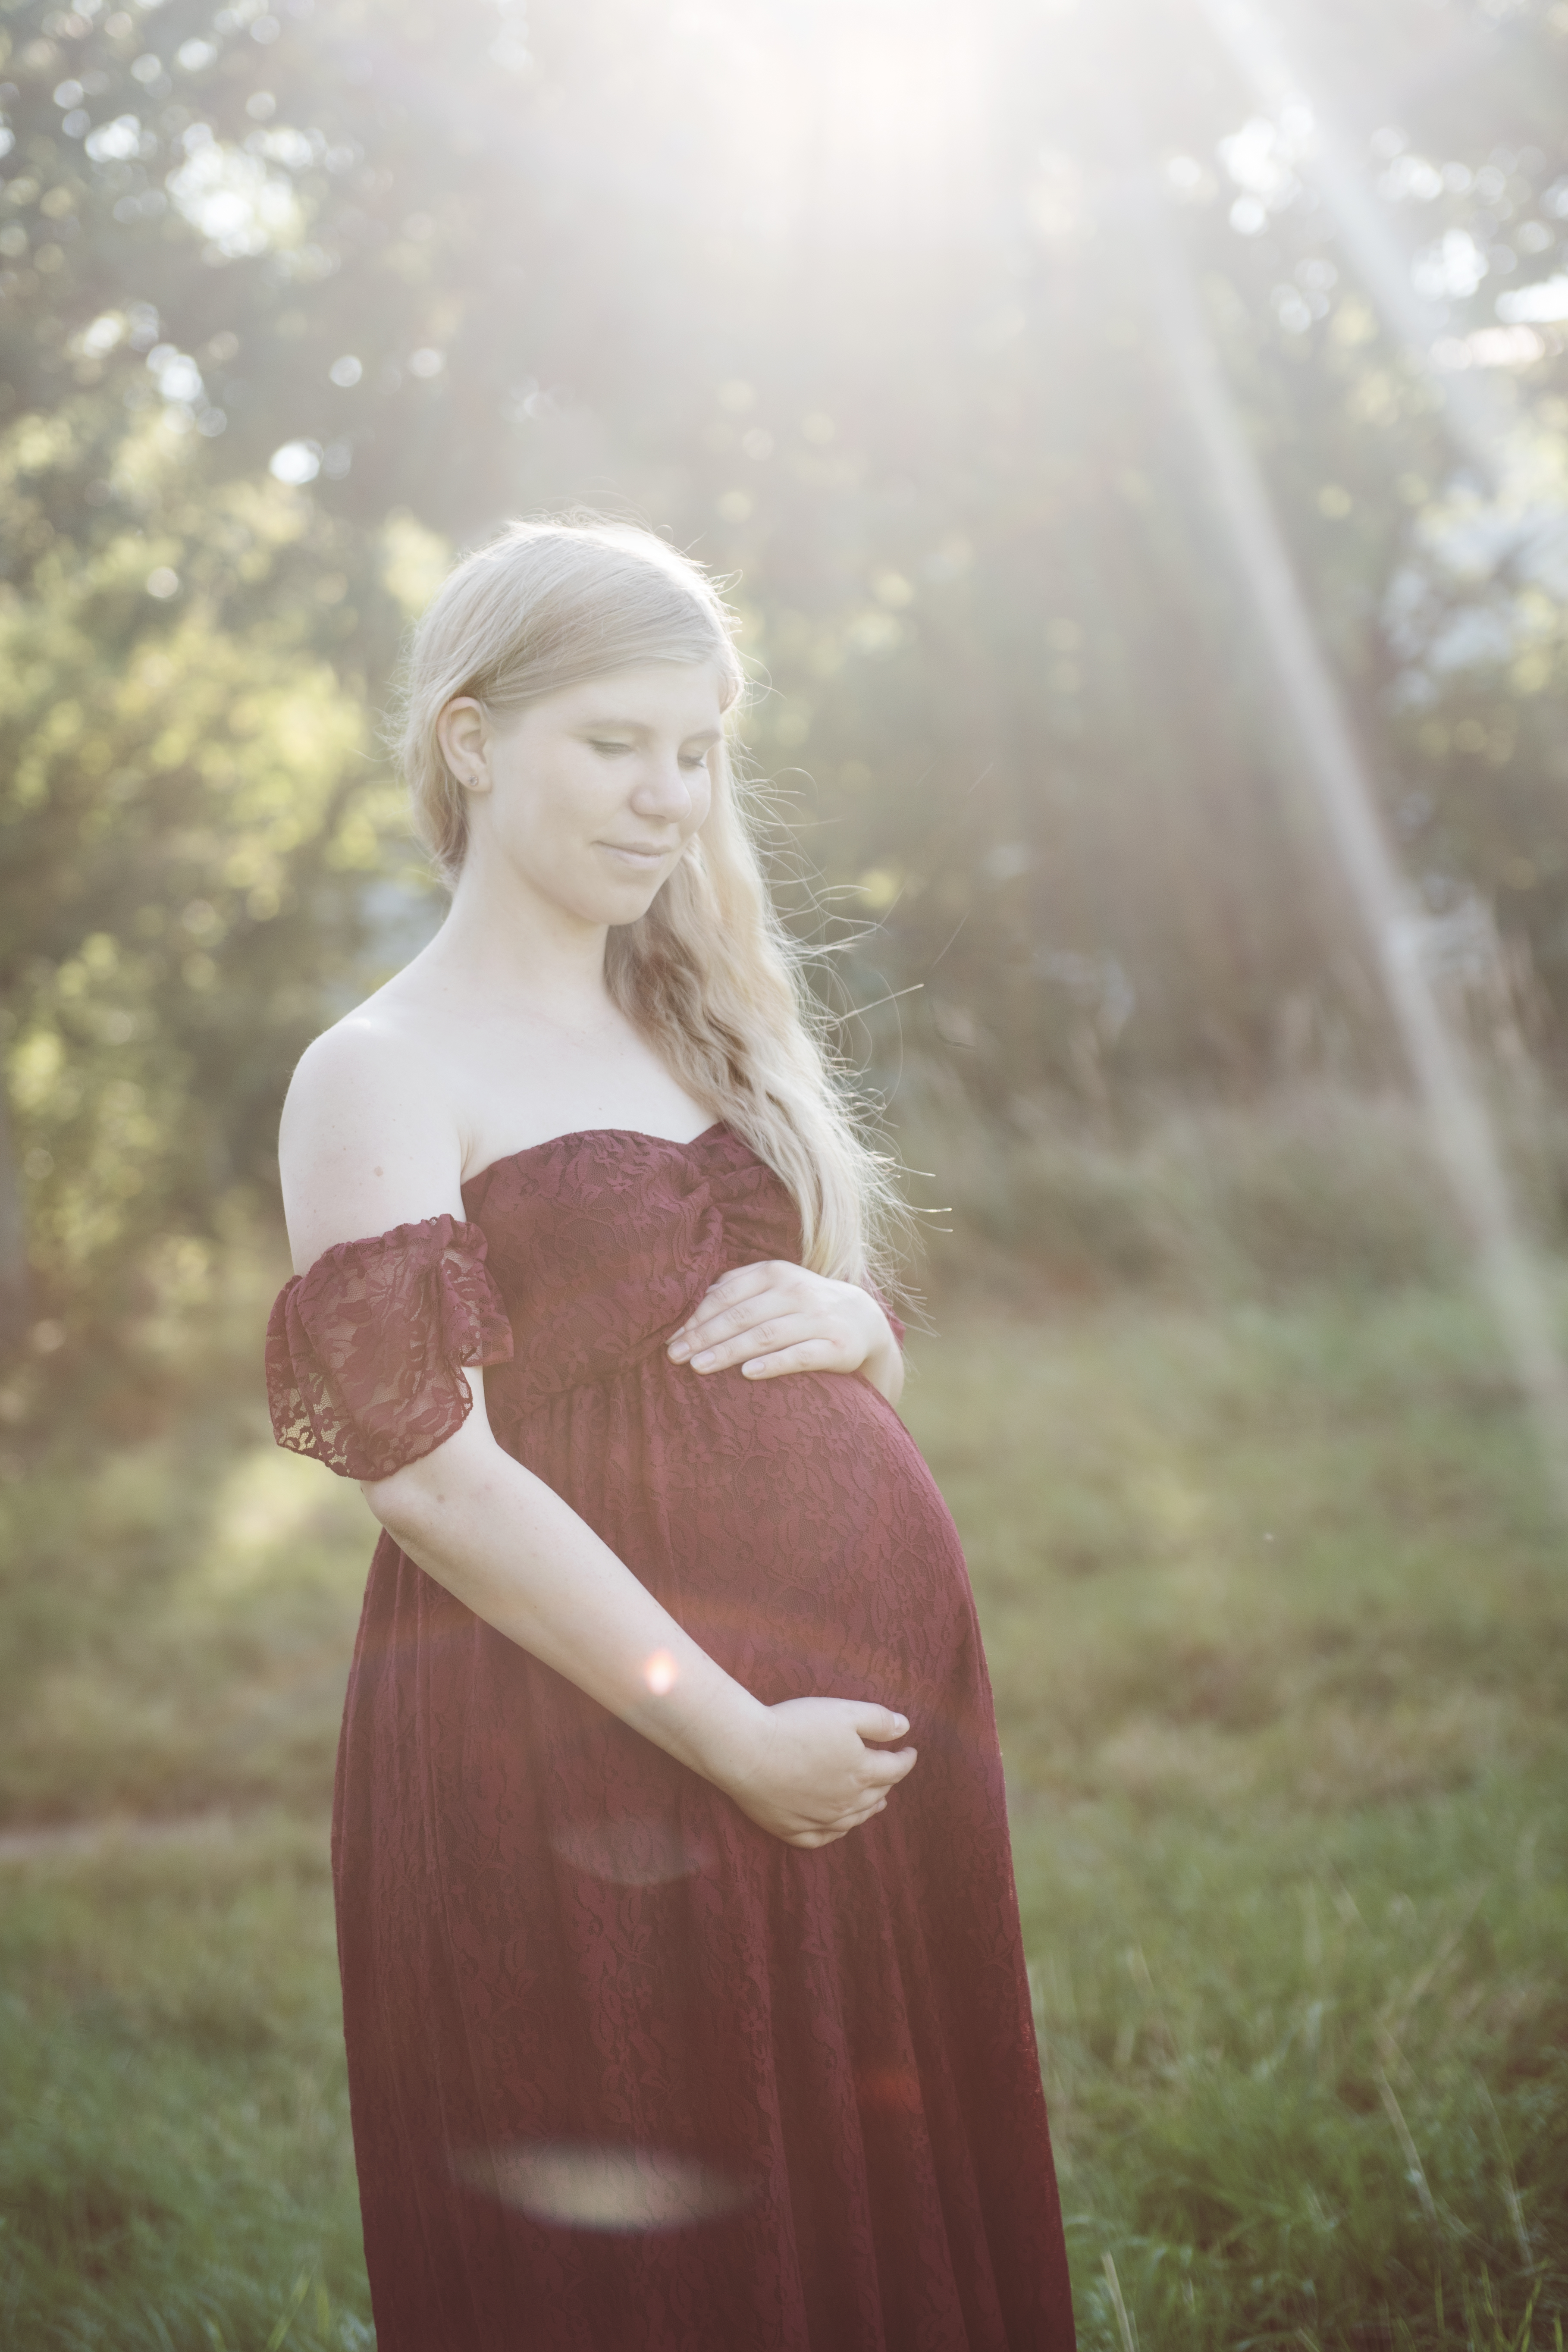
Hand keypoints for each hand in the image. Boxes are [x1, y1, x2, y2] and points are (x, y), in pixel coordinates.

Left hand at [666, 1260, 900, 1394]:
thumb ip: (736, 1290)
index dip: (696, 1317)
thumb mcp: (773, 1287)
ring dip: (729, 1351)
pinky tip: (748, 1374)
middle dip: (704, 1336)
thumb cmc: (802, 1305)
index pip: (726, 1295)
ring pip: (766, 1335)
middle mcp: (796, 1291)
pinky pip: (801, 1356)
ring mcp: (818, 1319)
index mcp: (774, 1273)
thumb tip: (690, 1304)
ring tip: (699, 1367)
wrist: (862, 1319)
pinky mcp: (837, 1346)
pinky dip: (773, 1364)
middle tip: (675, 1357)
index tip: (670, 1339)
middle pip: (741, 1315)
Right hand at [720, 1697, 917, 1847]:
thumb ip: (879, 1720)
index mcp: (862, 1772)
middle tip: (890, 1773)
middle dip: (887, 1782)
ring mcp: (819, 1819)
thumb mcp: (844, 1712)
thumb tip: (906, 1728)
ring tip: (877, 1802)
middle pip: (876, 1795)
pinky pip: (822, 1838)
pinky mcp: (792, 1829)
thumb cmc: (796, 1727)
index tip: (910, 1752)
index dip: (906, 1759)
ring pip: (854, 1819)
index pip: (895, 1769)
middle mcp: (846, 1802)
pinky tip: (839, 1827)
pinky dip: (836, 1832)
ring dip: (869, 1809)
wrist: (747, 1752)